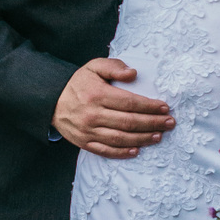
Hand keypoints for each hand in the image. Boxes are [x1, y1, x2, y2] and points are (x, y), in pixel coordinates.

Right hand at [53, 58, 174, 157]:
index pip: (130, 103)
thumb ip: (113, 67)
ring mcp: (88, 131)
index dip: (149, 106)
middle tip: (170, 123)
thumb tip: (133, 74)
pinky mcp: (84, 143)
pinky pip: (105, 151)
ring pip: (120, 138)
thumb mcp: (93, 67)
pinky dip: (122, 153)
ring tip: (159, 136)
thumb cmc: (77, 83)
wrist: (50, 100)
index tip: (165, 107)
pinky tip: (137, 150)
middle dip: (152, 123)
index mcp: (98, 95)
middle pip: (129, 122)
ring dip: (142, 139)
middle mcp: (93, 115)